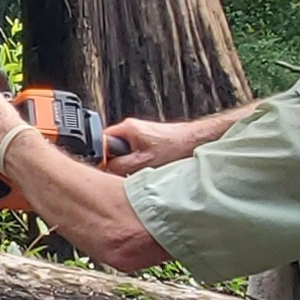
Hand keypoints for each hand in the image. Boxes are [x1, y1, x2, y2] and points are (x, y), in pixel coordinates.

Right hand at [99, 109, 227, 173]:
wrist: (196, 142)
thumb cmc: (175, 147)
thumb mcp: (142, 163)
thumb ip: (120, 166)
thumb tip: (106, 170)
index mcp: (126, 128)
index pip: (102, 142)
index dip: (102, 158)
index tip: (106, 169)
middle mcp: (132, 128)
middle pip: (113, 148)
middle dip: (118, 162)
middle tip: (127, 172)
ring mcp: (141, 133)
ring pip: (126, 152)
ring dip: (131, 163)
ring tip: (144, 169)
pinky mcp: (149, 139)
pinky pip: (137, 153)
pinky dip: (141, 162)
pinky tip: (151, 167)